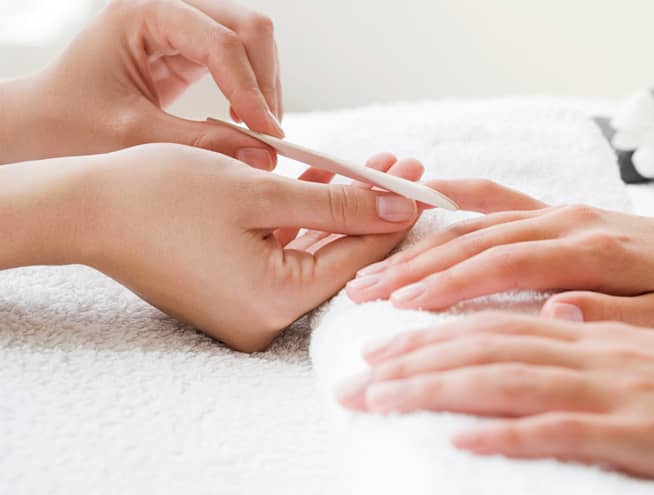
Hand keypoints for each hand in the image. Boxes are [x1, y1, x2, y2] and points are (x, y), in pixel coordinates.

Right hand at [0, 144, 422, 350]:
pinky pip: (282, 250)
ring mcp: (247, 307)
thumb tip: (399, 209)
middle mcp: (265, 318)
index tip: (425, 183)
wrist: (85, 207)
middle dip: (371, 206)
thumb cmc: (162, 196)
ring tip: (379, 166)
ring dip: (340, 206)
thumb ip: (336, 204)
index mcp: (274, 304)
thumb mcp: (260, 194)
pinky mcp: (234, 290)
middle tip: (407, 168)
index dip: (395, 217)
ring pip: (313, 248)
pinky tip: (330, 180)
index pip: (359, 258)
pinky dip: (303, 218)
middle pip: (340, 254)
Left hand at [1, 0, 282, 167]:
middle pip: (249, 28)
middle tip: (266, 136)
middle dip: (264, 82)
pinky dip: (251, 92)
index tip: (266, 135)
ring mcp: (182, 26)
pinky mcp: (190, 50)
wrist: (41, 124)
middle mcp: (168, 9)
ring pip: (253, 41)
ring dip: (264, 87)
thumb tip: (262, 155)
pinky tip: (241, 122)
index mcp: (143, 13)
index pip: (220, 40)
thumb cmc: (68, 124)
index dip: (250, 88)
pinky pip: (241, 61)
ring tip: (255, 134)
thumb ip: (200, 144)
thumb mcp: (133, 137)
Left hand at [335, 314, 653, 493]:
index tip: (381, 337)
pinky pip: (559, 425)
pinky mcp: (636, 426)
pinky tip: (459, 435)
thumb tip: (536, 325)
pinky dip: (505, 429)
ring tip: (380, 394)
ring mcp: (611, 383)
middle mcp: (590, 342)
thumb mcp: (640, 341)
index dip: (430, 322)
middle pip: (482, 338)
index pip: (492, 313)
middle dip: (410, 353)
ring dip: (435, 383)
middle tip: (354, 372)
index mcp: (587, 321)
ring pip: (505, 372)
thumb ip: (584, 331)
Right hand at [346, 197, 653, 337]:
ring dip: (425, 246)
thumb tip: (551, 311)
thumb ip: (610, 317)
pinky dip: (458, 201)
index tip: (403, 306)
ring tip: (377, 267)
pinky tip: (424, 203)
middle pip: (477, 241)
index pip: (504, 265)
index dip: (449, 285)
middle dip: (416, 267)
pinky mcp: (562, 212)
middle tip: (364, 290)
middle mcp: (569, 222)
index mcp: (593, 249)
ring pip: (479, 224)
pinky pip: (501, 200)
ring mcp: (563, 212)